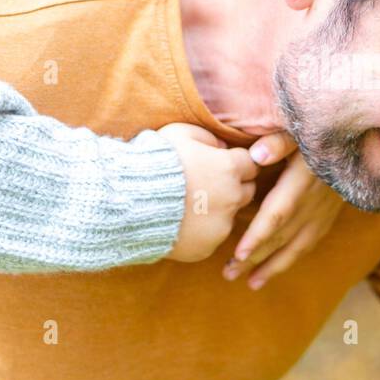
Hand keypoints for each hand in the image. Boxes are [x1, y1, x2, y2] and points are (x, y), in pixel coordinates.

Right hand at [159, 123, 258, 262]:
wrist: (128, 202)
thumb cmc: (153, 162)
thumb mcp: (180, 133)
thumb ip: (208, 137)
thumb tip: (222, 146)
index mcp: (229, 168)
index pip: (251, 164)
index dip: (236, 163)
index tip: (220, 165)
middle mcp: (232, 198)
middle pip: (247, 191)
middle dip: (233, 187)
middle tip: (208, 185)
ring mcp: (221, 225)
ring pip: (230, 216)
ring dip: (218, 210)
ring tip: (190, 205)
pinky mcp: (207, 247)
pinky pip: (211, 237)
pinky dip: (202, 232)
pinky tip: (181, 223)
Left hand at [223, 138, 343, 289]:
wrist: (361, 139)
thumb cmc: (322, 129)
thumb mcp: (301, 128)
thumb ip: (279, 140)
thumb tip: (257, 155)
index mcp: (303, 180)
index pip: (278, 213)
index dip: (258, 235)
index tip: (238, 254)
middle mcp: (314, 201)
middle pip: (282, 236)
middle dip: (256, 257)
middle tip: (229, 274)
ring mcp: (324, 210)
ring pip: (298, 246)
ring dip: (274, 266)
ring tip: (252, 283)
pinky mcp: (330, 214)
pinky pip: (310, 242)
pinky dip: (292, 258)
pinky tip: (277, 268)